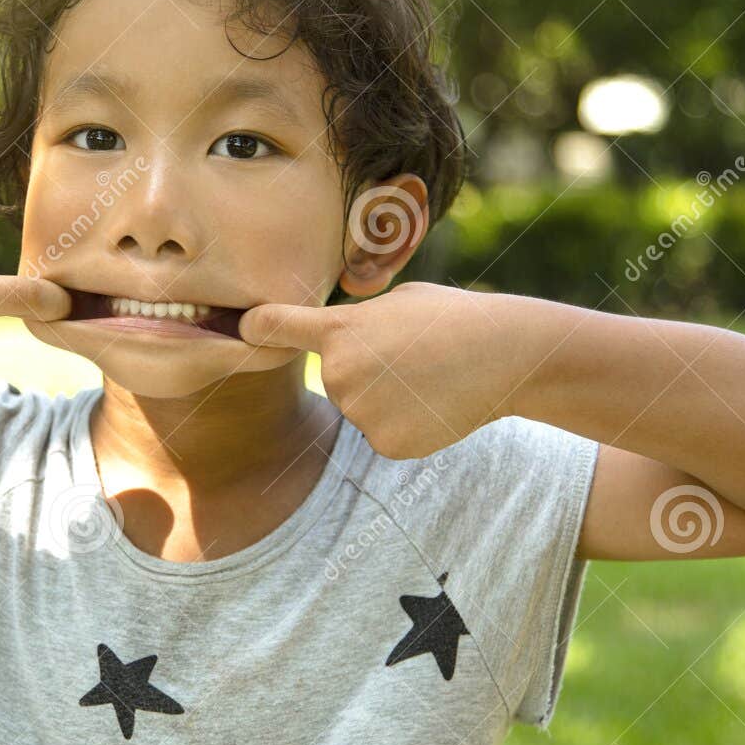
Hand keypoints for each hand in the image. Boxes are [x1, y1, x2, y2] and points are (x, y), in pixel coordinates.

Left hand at [237, 282, 519, 458]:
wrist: (505, 355)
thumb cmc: (453, 316)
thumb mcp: (398, 300)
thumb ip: (357, 320)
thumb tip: (338, 335)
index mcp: (340, 329)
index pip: (276, 327)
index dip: (254, 327)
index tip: (239, 329)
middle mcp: (339, 373)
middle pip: (335, 377)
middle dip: (363, 369)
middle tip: (411, 356)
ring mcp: (360, 412)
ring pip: (360, 408)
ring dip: (386, 398)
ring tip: (429, 378)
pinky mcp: (384, 444)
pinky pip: (381, 433)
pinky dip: (404, 424)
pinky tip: (434, 405)